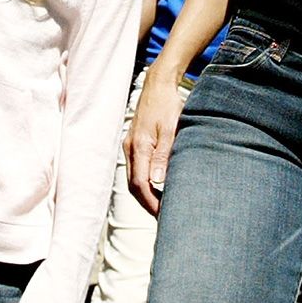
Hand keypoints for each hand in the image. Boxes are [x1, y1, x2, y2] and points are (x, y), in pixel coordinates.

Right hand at [126, 70, 185, 212]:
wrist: (159, 85)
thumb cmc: (168, 105)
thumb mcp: (171, 129)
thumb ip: (164, 155)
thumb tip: (157, 182)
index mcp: (139, 147)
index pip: (140, 185)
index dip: (151, 203)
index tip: (164, 216)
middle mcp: (130, 149)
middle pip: (134, 186)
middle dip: (148, 204)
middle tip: (165, 218)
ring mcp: (130, 146)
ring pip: (134, 178)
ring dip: (146, 195)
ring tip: (163, 207)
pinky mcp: (134, 143)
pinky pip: (136, 169)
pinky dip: (145, 183)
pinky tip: (158, 188)